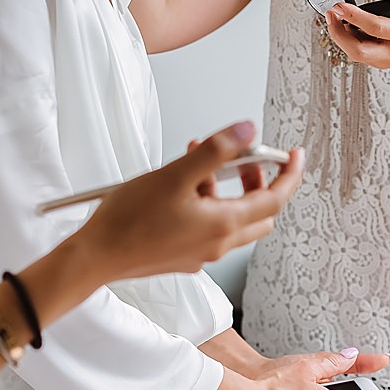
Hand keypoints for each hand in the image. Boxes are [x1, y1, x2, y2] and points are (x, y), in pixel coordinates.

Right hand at [77, 122, 301, 280]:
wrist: (95, 258)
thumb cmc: (128, 220)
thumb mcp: (175, 174)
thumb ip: (215, 151)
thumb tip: (248, 131)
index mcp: (224, 223)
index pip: (276, 198)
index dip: (290, 174)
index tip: (294, 155)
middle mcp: (218, 242)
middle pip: (259, 212)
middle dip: (258, 181)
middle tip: (244, 159)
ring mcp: (201, 252)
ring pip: (234, 220)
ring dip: (226, 190)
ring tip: (198, 163)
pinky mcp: (183, 256)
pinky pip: (210, 228)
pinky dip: (207, 203)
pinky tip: (181, 187)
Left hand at [326, 0, 389, 71]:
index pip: (376, 28)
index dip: (354, 17)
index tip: (340, 6)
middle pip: (360, 52)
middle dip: (339, 34)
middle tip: (330, 14)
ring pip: (357, 56)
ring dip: (341, 38)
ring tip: (334, 17)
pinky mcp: (383, 59)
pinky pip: (360, 55)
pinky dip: (348, 41)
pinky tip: (345, 26)